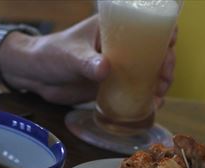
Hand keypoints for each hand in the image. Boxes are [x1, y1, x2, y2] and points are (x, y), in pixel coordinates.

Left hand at [1, 16, 176, 105]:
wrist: (35, 76)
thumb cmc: (50, 55)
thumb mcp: (69, 56)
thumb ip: (86, 62)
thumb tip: (105, 69)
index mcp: (113, 27)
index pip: (147, 23)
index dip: (164, 32)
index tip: (169, 47)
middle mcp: (121, 46)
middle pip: (154, 51)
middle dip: (166, 64)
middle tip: (163, 80)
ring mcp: (118, 66)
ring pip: (148, 72)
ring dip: (159, 83)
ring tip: (159, 97)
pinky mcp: (113, 85)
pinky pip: (135, 90)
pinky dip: (146, 97)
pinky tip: (152, 107)